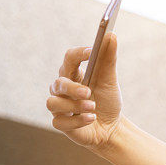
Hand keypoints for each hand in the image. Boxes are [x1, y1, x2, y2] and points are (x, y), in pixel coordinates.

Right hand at [46, 32, 123, 150]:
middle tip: (87, 92)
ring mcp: (59, 107)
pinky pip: (61, 122)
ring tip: (93, 107)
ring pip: (54, 102)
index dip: (78, 54)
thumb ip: (108, 60)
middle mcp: (62, 89)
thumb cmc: (107, 101)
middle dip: (72, 88)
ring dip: (75, 106)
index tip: (91, 52)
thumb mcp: (109, 81)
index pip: (69, 59)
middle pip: (58, 82)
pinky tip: (91, 119)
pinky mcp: (60, 124)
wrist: (111, 128)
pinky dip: (78, 120)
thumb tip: (110, 36)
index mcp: (73, 74)